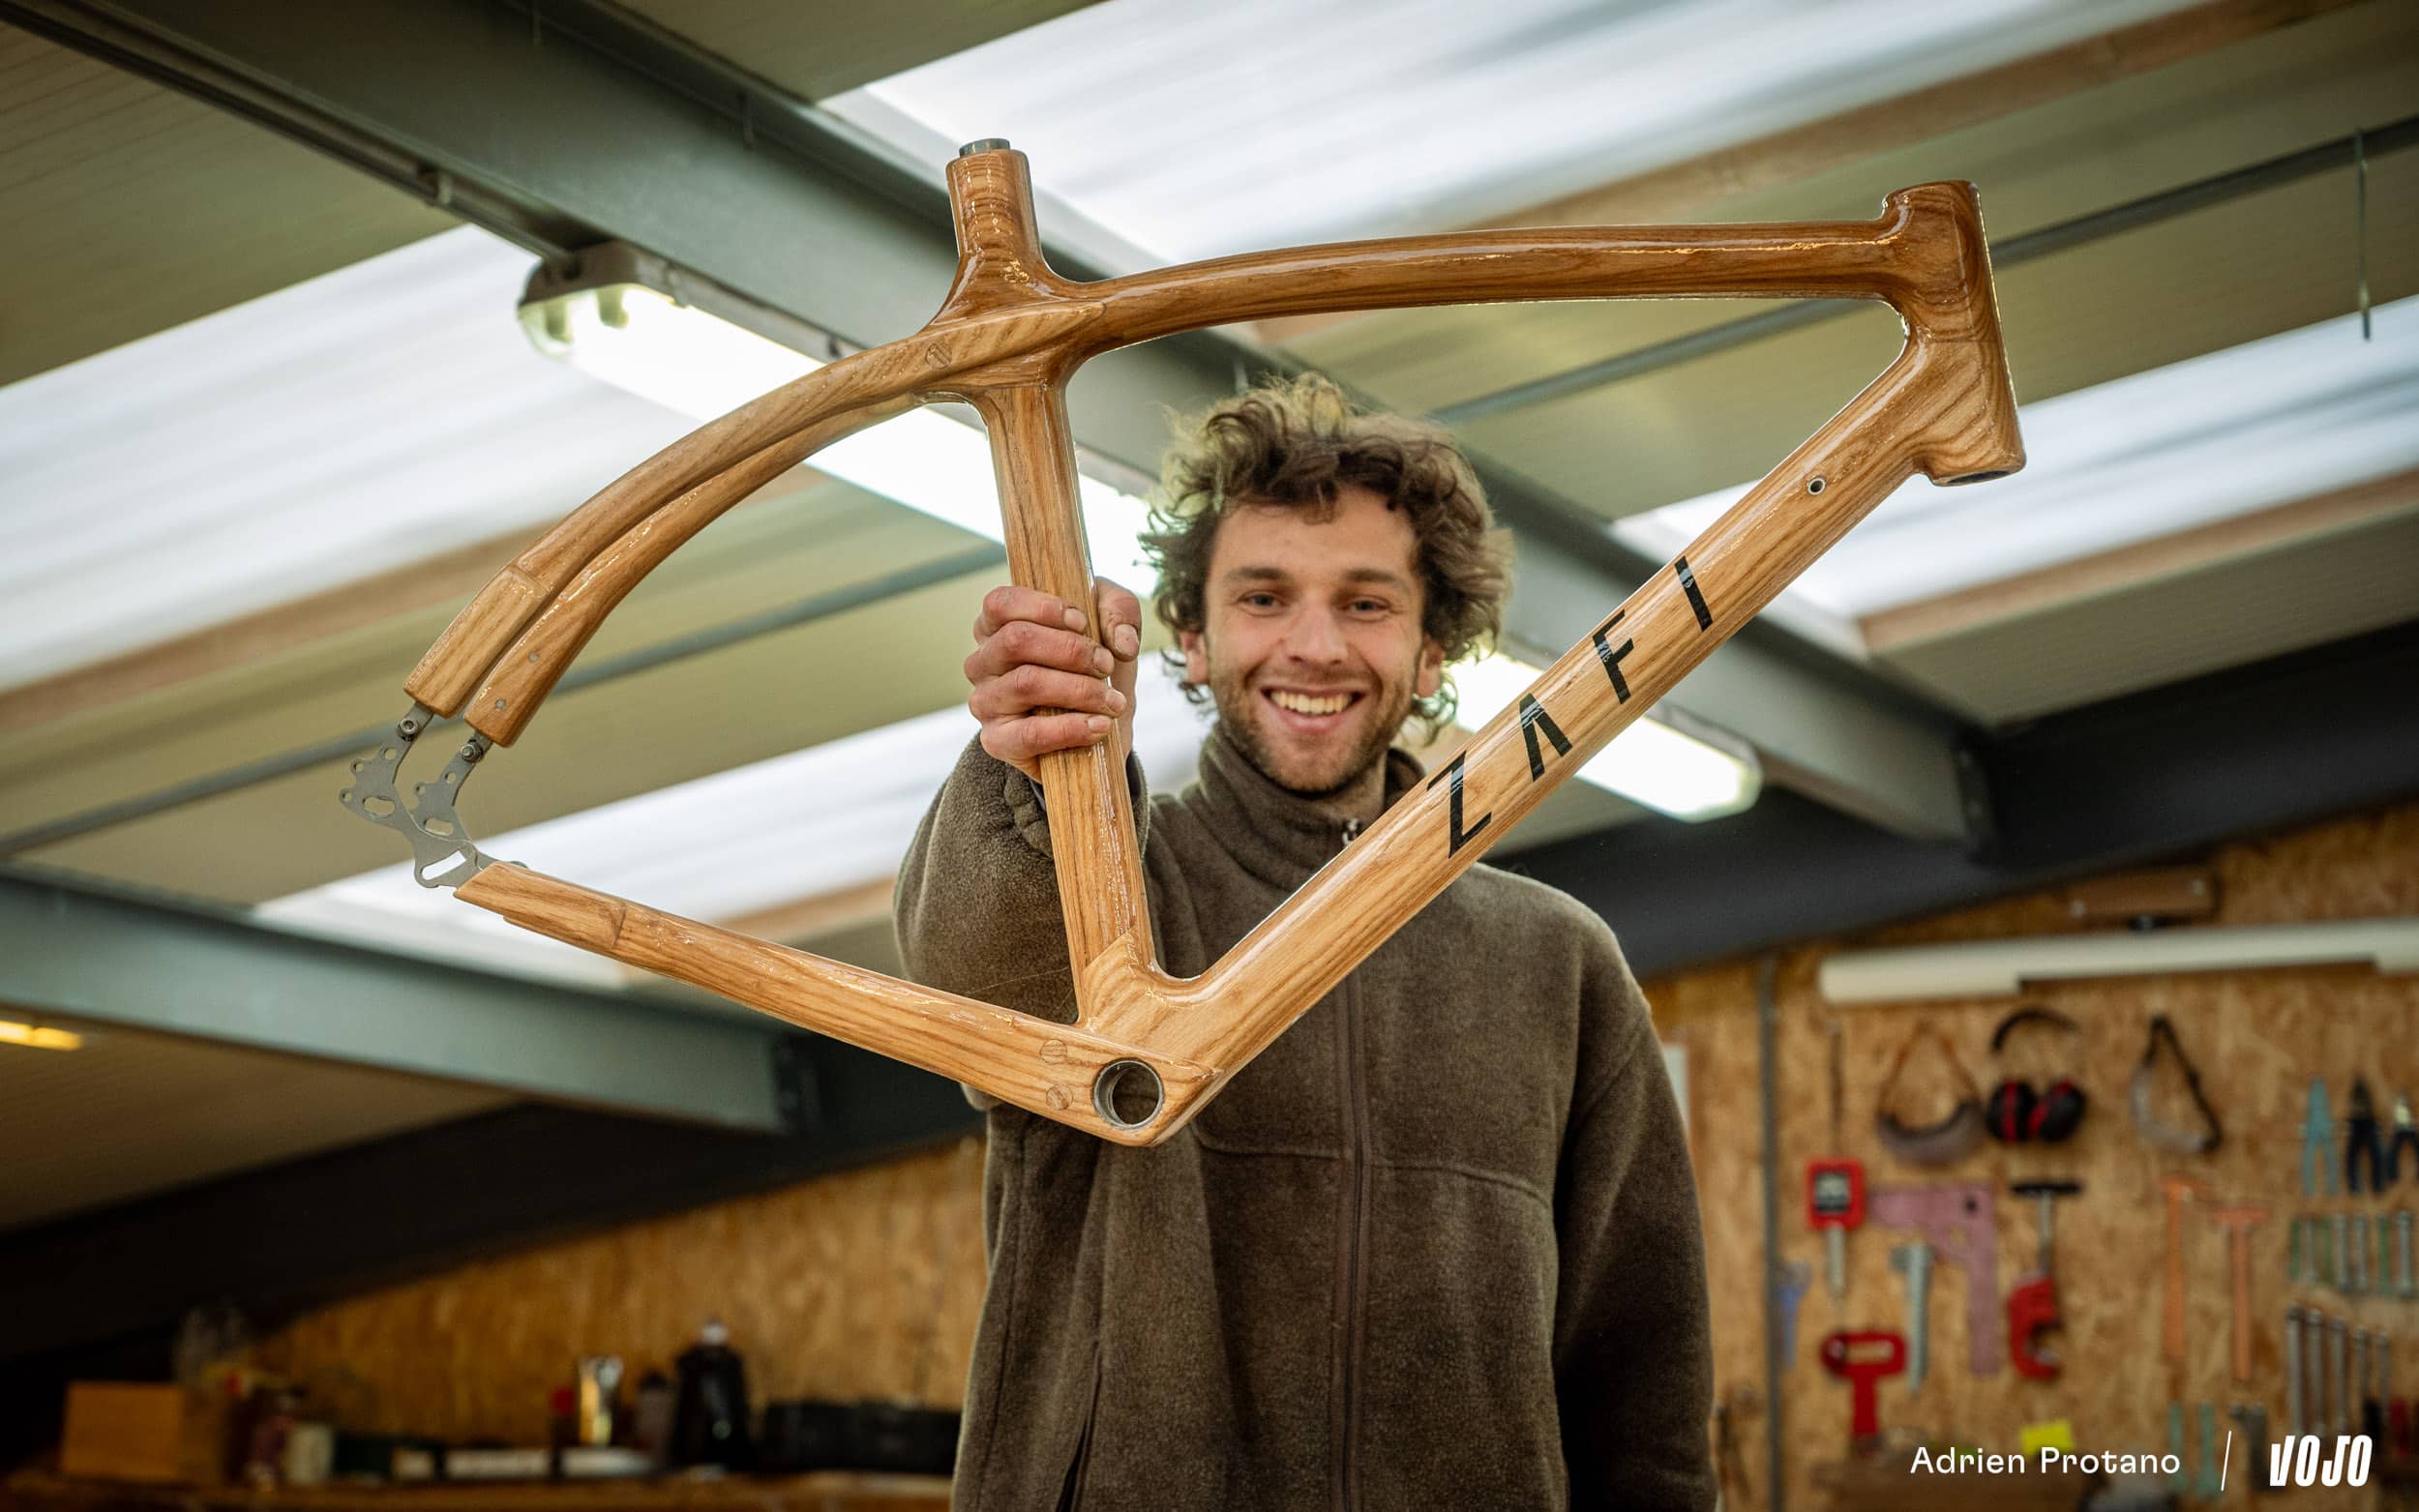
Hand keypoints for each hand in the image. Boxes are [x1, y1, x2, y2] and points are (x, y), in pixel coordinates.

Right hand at [965, 577, 1141, 781]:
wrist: (1097, 729)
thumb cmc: (1092, 667)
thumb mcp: (1111, 625)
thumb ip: (1120, 610)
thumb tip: (1122, 643)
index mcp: (997, 626)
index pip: (1000, 604)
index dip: (1043, 608)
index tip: (1082, 622)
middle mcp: (982, 662)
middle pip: (1017, 640)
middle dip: (1072, 650)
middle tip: (1107, 664)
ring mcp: (985, 702)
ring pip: (1027, 683)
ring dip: (1081, 690)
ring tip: (1113, 701)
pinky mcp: (997, 741)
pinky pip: (1030, 733)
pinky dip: (1071, 728)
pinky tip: (1099, 726)